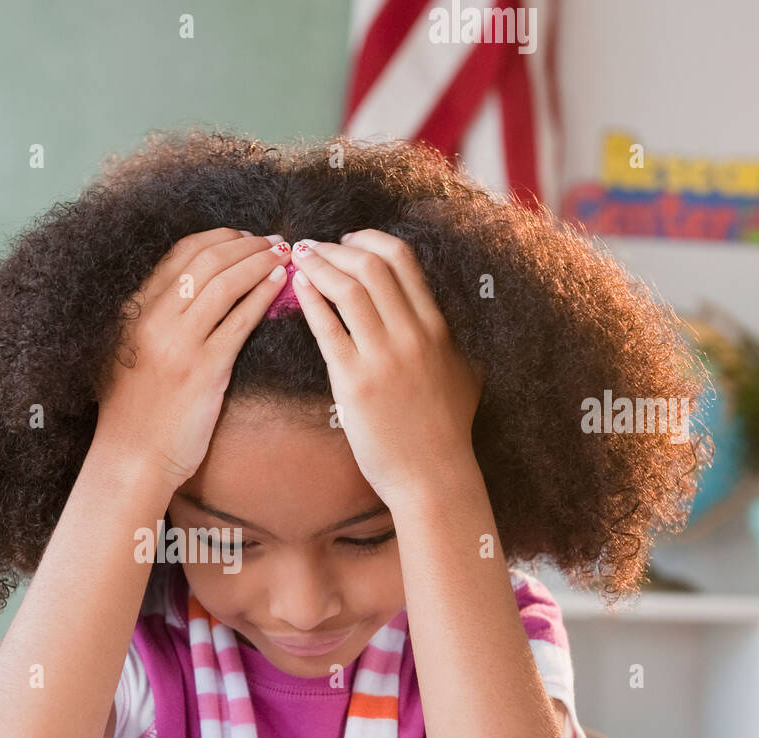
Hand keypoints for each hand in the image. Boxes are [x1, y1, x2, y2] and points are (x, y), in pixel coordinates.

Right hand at [93, 227, 293, 484]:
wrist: (132, 457)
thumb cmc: (134, 411)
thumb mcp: (129, 353)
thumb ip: (153, 320)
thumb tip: (192, 292)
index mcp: (133, 311)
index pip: (180, 254)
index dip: (218, 238)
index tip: (243, 236)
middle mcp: (154, 319)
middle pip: (206, 260)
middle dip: (246, 243)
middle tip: (273, 240)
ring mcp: (179, 343)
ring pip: (226, 282)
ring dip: (260, 262)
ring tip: (282, 256)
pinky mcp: (205, 369)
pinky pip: (240, 321)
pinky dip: (263, 295)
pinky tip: (280, 285)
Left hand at [291, 230, 483, 501]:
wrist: (433, 476)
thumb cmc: (446, 432)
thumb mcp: (461, 374)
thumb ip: (446, 342)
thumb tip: (435, 320)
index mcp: (436, 327)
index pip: (402, 261)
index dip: (369, 240)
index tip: (347, 240)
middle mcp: (413, 335)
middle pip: (372, 265)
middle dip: (337, 248)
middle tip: (313, 246)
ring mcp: (384, 358)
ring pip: (349, 288)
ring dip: (319, 266)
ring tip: (299, 259)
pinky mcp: (355, 384)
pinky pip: (328, 328)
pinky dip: (310, 301)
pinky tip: (296, 289)